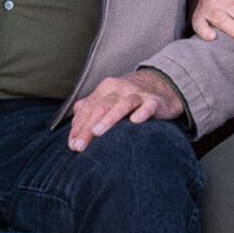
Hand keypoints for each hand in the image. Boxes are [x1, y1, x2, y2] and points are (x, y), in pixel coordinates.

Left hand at [66, 69, 183, 151]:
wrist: (161, 85)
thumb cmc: (129, 97)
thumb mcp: (108, 98)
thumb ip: (90, 108)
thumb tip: (74, 124)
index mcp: (105, 89)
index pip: (87, 108)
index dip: (78, 126)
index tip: (72, 145)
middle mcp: (119, 89)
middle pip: (100, 108)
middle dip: (87, 128)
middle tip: (79, 147)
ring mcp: (137, 94)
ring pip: (121, 105)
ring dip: (108, 119)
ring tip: (97, 132)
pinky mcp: (154, 101)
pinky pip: (147, 106)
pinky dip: (142, 113)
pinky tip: (135, 121)